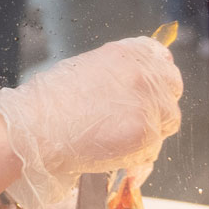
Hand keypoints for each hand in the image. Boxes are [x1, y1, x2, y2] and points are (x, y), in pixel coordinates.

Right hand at [0, 38, 182, 208]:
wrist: (37, 128)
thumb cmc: (48, 102)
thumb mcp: (84, 70)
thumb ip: (114, 74)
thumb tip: (126, 88)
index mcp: (126, 52)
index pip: (160, 56)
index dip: (156, 73)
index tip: (152, 85)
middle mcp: (143, 73)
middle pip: (171, 85)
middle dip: (159, 101)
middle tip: (140, 117)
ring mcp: (148, 103)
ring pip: (168, 118)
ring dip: (152, 129)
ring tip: (124, 139)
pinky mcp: (146, 133)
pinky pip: (154, 147)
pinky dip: (141, 156)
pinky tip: (118, 156)